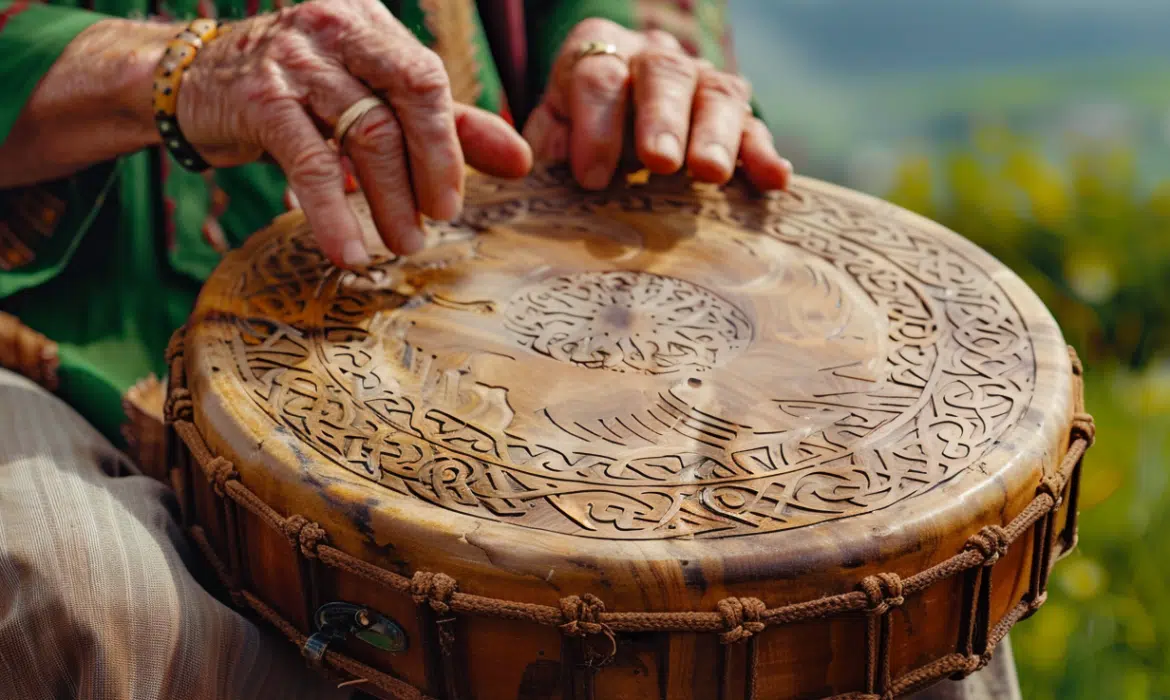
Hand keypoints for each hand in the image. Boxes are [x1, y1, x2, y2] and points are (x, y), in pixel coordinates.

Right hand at [176, 0, 531, 265]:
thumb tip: (522, 161)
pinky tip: (349, 253)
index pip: (428, 78)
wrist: (190, 83)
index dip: (450, 143)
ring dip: (389, 199)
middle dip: (430, 169)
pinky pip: (311, 164)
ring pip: (365, 134)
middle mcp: (335, 27)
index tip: (454, 200)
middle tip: (436, 224)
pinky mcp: (259, 99)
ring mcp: (294, 59)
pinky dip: (333, 215)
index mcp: (370, 22)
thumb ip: (447, 125)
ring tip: (402, 243)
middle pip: (407, 97)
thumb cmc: (297, 92)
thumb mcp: (372, 98)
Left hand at [522, 18, 790, 191]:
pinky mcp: (736, 114)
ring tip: (711, 173)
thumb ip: (547, 142)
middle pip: (663, 75)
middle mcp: (654, 57)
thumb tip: (544, 167)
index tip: (591, 177)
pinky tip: (774, 179)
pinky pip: (756, 126)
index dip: (595, 126)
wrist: (619, 111)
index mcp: (598, 52)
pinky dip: (764, 152)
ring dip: (717, 134)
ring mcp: (701, 81)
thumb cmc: (578, 128)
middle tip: (661, 161)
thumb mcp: (552, 127)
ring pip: (718, 93)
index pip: (598, 78)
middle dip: (663, 118)